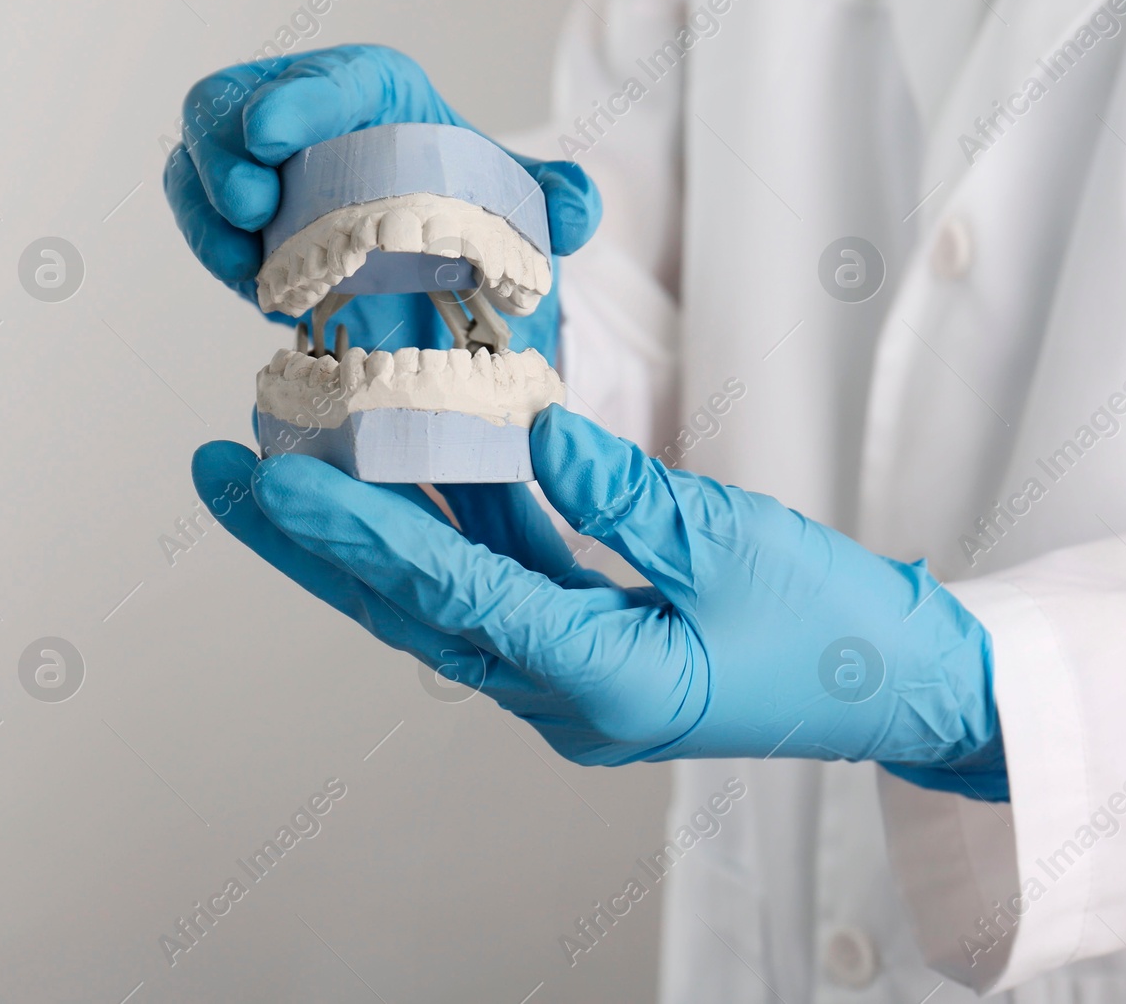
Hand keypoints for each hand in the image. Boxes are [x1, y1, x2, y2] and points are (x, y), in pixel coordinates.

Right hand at [161, 44, 601, 359]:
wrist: (436, 257)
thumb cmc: (463, 207)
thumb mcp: (516, 204)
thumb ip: (556, 201)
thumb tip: (577, 207)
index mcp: (373, 92)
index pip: (328, 79)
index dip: (296, 99)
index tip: (273, 134)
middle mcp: (303, 112)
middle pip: (233, 102)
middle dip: (227, 150)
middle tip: (251, 206)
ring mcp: (258, 162)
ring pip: (199, 156)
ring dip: (206, 208)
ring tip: (241, 259)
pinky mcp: (233, 212)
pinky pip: (197, 211)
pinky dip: (209, 243)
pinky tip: (244, 280)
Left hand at [191, 406, 1005, 799]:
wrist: (899, 685)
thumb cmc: (836, 628)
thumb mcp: (733, 544)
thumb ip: (622, 491)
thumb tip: (528, 429)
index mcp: (603, 684)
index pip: (451, 599)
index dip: (354, 535)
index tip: (269, 479)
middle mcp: (568, 697)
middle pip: (415, 612)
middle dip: (319, 544)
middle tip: (227, 477)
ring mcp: (578, 680)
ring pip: (449, 601)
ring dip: (378, 533)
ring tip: (296, 464)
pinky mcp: (597, 652)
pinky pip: (508, 589)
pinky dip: (463, 532)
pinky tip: (425, 471)